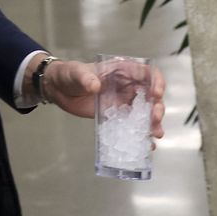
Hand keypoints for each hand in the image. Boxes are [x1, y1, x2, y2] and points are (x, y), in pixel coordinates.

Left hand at [40, 58, 166, 140]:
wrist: (59, 89)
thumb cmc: (69, 74)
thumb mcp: (76, 72)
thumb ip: (85, 78)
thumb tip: (94, 86)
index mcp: (122, 70)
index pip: (146, 73)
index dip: (156, 82)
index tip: (155, 94)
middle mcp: (127, 86)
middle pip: (151, 95)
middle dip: (157, 106)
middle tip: (155, 118)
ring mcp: (123, 102)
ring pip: (146, 112)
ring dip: (153, 123)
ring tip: (155, 133)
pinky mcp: (117, 116)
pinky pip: (133, 125)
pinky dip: (141, 134)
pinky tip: (147, 144)